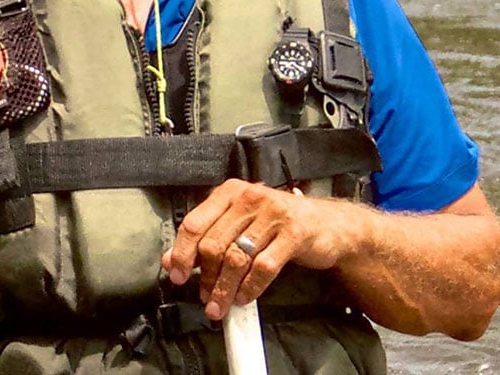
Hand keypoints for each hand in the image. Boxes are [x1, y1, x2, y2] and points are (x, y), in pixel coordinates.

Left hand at [161, 179, 358, 320]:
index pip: (194, 222)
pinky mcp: (294, 233)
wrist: (327, 224)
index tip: (178, 276)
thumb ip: (206, 239)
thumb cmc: (278, 224)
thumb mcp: (239, 225)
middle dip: (206, 277)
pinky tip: (245, 297)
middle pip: (214, 243)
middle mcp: (250, 198)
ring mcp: (273, 214)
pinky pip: (263, 267)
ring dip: (225, 289)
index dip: (182, 253)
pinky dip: (250, 288)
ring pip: (237, 258)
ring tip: (221, 305)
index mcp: (230, 192)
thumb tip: (172, 260)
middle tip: (205, 297)